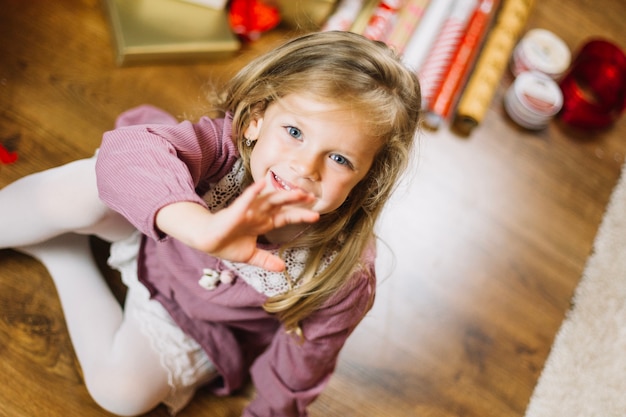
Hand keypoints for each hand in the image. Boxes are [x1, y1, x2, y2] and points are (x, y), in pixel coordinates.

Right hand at [155, 180, 318, 270]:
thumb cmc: (227, 244)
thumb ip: (266, 261)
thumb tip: (282, 269)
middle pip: (280, 204)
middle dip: (295, 201)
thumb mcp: (251, 255)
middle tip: (311, 197)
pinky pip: (245, 200)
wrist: (206, 241)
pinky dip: (253, 193)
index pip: (286, 217)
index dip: (300, 216)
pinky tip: (262, 184)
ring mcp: (247, 211)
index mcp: (263, 222)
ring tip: (297, 192)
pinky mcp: (234, 212)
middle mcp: (258, 214)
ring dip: (282, 194)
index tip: (316, 216)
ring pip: (267, 199)